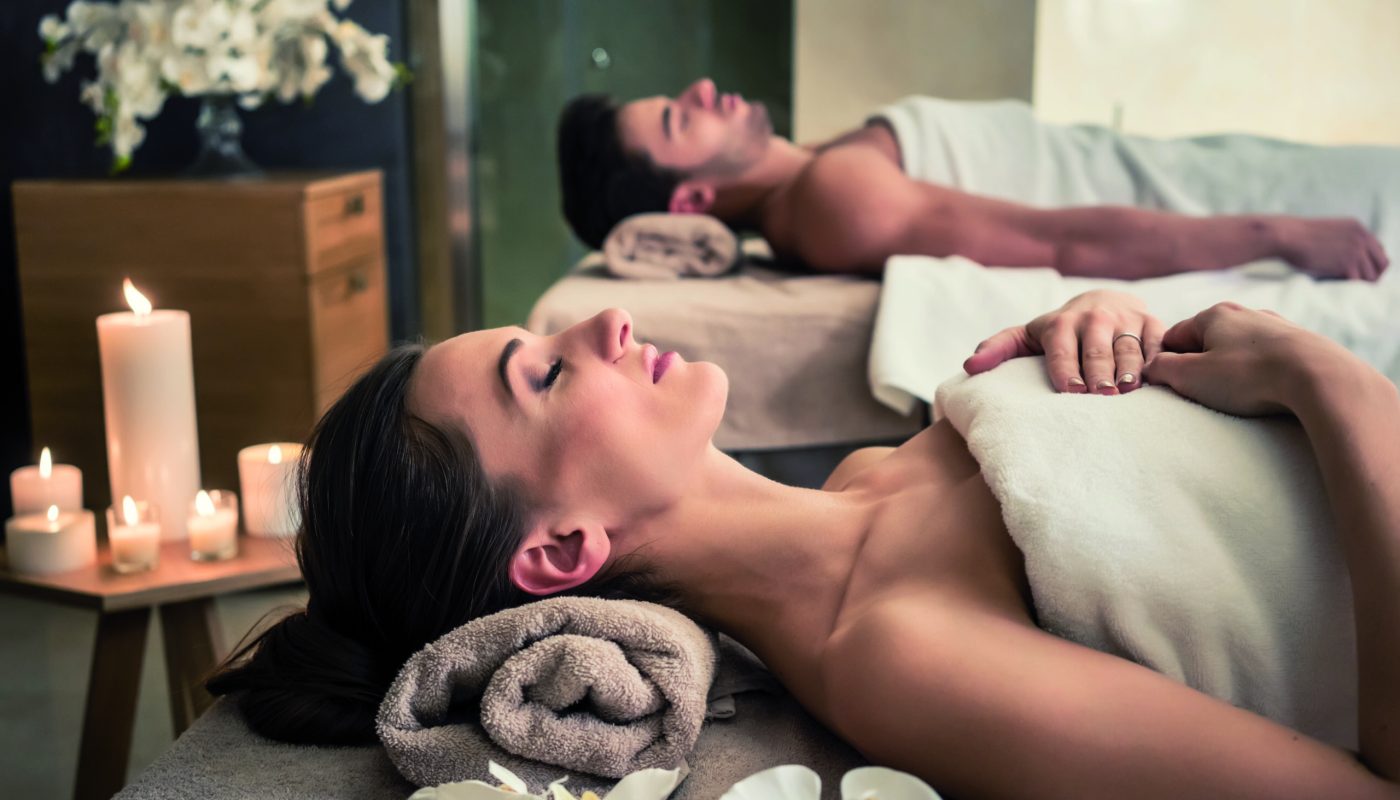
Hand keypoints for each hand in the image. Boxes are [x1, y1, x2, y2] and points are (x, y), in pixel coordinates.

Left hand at [963, 289, 1165, 393]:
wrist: (1104, 302)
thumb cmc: (1058, 332)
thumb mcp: (1026, 336)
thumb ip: (998, 349)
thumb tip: (969, 367)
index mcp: (1061, 324)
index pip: (1062, 348)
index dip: (1066, 368)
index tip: (1070, 390)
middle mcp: (1094, 319)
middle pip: (1096, 349)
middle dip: (1098, 371)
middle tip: (1101, 395)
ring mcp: (1126, 320)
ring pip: (1128, 347)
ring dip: (1129, 368)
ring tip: (1128, 390)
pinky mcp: (1153, 324)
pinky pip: (1158, 342)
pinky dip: (1158, 359)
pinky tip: (1157, 377)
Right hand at [1142, 302, 1359, 416]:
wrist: (1318, 377)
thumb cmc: (1250, 376)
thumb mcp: (1192, 376)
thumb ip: (1162, 369)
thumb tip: (1151, 367)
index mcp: (1213, 315)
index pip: (1174, 337)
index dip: (1166, 362)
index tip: (1169, 385)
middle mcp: (1244, 313)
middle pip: (1208, 341)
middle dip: (1200, 366)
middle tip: (1203, 394)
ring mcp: (1275, 326)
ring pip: (1239, 349)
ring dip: (1232, 370)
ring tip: (1238, 396)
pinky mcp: (1300, 344)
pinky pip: (1267, 358)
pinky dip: (1260, 373)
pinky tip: (1266, 390)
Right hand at [1280, 217, 1388, 281]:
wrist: (1288, 236)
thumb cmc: (1299, 237)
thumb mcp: (1329, 232)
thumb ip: (1344, 241)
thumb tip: (1348, 260)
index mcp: (1358, 228)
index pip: (1379, 250)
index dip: (1372, 263)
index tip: (1362, 272)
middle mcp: (1362, 238)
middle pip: (1382, 264)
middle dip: (1372, 275)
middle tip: (1358, 284)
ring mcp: (1356, 251)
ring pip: (1371, 276)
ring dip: (1359, 283)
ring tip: (1345, 286)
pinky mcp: (1347, 264)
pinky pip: (1358, 282)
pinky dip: (1350, 288)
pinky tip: (1339, 287)